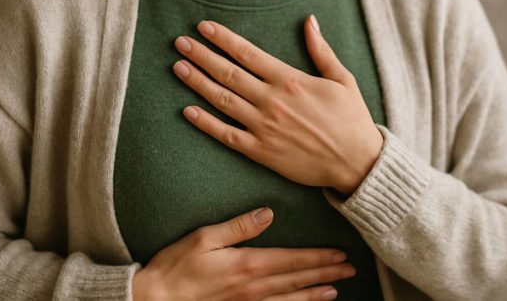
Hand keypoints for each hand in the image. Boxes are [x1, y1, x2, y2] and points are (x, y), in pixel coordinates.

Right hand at [132, 206, 355, 300]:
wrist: (156, 300)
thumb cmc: (176, 266)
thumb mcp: (205, 238)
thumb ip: (239, 226)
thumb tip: (268, 213)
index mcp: (248, 264)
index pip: (292, 260)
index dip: (318, 257)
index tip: (340, 254)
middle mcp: (254, 287)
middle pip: (298, 279)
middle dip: (326, 273)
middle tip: (350, 269)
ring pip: (291, 299)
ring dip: (315, 293)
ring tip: (336, 289)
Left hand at [171, 14, 383, 195]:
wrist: (357, 162)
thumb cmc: (351, 119)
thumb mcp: (342, 78)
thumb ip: (321, 50)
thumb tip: (309, 20)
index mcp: (290, 80)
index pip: (247, 53)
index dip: (222, 38)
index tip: (203, 27)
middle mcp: (272, 101)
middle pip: (228, 73)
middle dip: (201, 55)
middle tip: (180, 42)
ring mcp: (264, 127)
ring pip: (222, 101)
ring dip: (197, 83)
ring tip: (178, 67)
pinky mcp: (261, 152)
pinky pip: (226, 135)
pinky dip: (205, 123)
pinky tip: (187, 111)